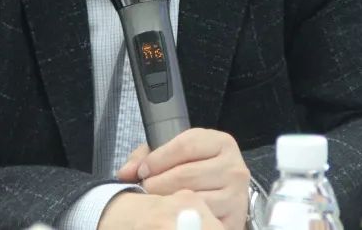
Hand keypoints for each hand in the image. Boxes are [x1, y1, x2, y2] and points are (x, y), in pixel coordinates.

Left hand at [116, 129, 249, 229]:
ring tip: (156, 201)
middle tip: (144, 190)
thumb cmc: (196, 168)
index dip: (157, 159)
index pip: (185, 145)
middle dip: (156, 184)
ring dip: (167, 202)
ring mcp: (237, 195)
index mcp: (221, 143)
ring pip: (192, 198)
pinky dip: (182, 216)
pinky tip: (174, 213)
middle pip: (185, 174)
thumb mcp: (176, 153)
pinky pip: (201, 217)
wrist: (224, 194)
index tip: (141, 171)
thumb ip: (148, 156)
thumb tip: (125, 172)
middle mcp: (234, 167)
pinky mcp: (234, 218)